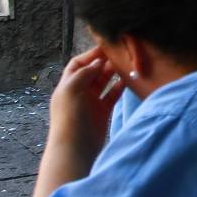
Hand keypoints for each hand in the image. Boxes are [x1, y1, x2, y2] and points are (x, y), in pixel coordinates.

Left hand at [47, 46, 124, 160]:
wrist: (75, 149)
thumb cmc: (69, 118)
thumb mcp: (72, 90)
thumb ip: (85, 73)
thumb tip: (99, 62)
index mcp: (68, 85)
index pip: (78, 64)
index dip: (91, 55)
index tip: (107, 47)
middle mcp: (79, 91)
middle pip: (93, 71)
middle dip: (105, 62)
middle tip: (121, 54)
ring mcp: (91, 102)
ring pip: (104, 81)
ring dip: (114, 73)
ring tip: (126, 64)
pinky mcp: (103, 111)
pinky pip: (112, 94)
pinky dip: (120, 86)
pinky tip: (129, 80)